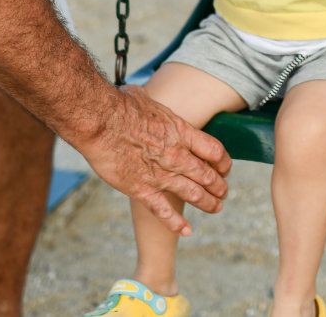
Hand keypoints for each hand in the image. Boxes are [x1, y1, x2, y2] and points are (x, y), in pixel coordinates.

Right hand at [80, 84, 231, 235]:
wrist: (100, 121)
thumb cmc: (119, 105)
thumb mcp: (144, 98)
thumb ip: (149, 103)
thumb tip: (138, 95)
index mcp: (180, 132)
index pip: (214, 151)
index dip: (223, 162)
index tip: (226, 168)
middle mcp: (176, 155)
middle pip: (208, 175)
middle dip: (219, 186)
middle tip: (224, 192)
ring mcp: (160, 175)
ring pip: (193, 194)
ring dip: (208, 203)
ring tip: (216, 208)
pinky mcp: (141, 189)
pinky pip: (163, 210)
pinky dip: (176, 223)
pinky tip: (186, 231)